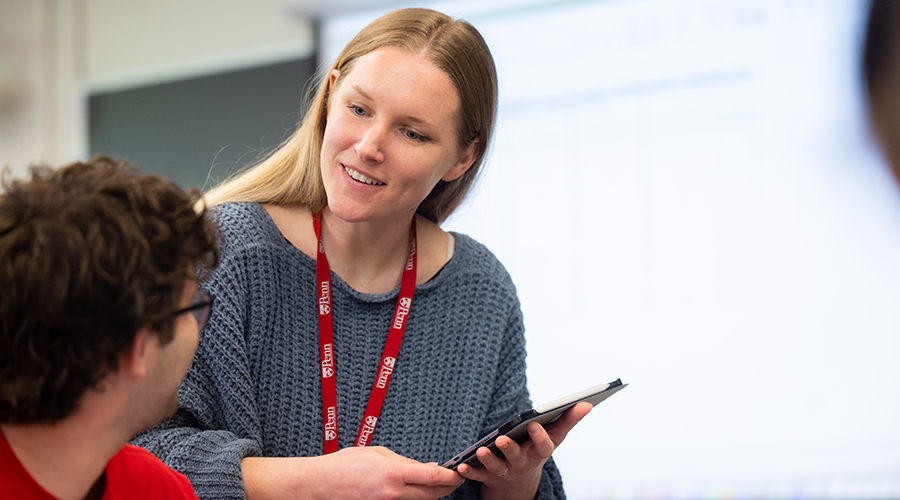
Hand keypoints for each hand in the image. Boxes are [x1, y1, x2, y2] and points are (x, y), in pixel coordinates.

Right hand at [242, 446, 463, 499]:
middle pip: (433, 495)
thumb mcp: (379, 453)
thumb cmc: (345, 464)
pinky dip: (415, 499)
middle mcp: (393, 494)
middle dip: (447, 487)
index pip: (433, 477)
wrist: (321, 484)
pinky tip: (417, 490)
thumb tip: (426, 468)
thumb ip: (405, 462)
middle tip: (454, 478)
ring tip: (436, 482)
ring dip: (432, 494)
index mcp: (393, 474)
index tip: (457, 472)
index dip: (450, 476)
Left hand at [457, 402, 591, 499]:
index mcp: (539, 453)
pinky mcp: (488, 476)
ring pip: (496, 467)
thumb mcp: (554, 437)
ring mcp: (505, 472)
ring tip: (481, 450)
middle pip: (517, 457)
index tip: (534, 424)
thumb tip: (588, 402)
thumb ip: (569, 419)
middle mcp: (523, 464)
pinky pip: (478, 475)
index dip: (539, 437)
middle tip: (502, 439)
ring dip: (488, 459)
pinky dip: (470, 471)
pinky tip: (461, 464)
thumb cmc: (537, 449)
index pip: (543, 446)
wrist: (519, 483)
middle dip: (510, 449)